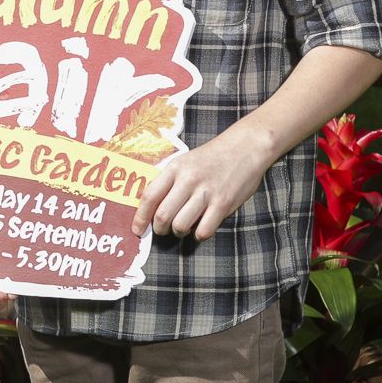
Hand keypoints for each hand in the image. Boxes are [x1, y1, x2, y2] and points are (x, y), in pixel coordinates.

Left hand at [132, 133, 268, 239]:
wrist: (245, 147)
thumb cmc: (211, 157)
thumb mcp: (184, 161)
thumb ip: (169, 180)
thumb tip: (151, 206)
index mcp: (174, 168)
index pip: (149, 196)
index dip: (140, 217)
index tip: (136, 229)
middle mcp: (188, 180)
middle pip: (162, 215)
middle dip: (159, 229)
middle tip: (162, 230)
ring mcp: (206, 192)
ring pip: (181, 225)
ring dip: (178, 232)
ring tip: (182, 228)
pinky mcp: (223, 203)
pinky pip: (204, 230)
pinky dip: (199, 235)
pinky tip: (200, 228)